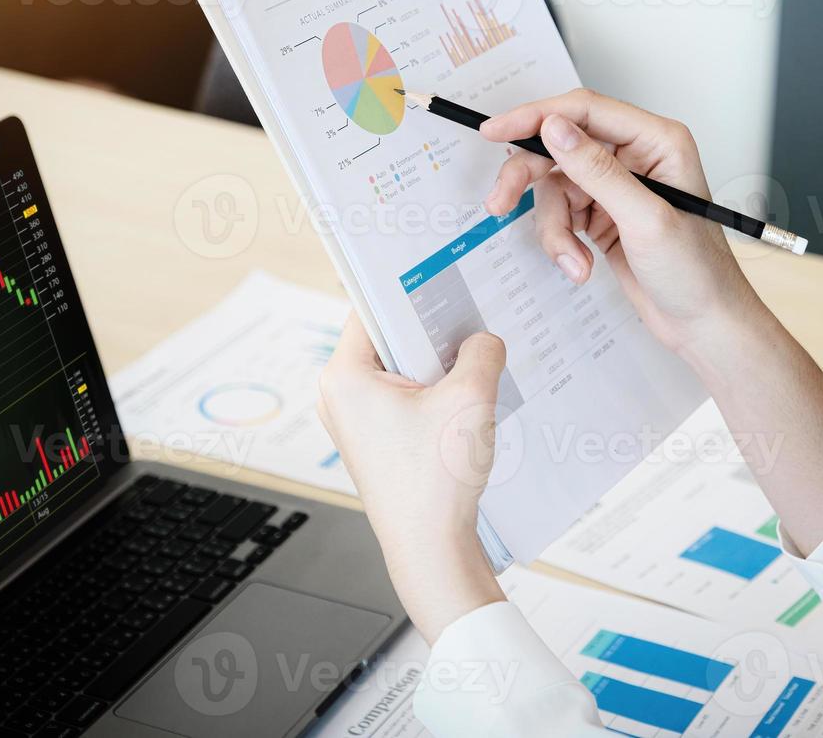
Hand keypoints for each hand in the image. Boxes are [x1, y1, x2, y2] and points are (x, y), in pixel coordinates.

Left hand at [318, 315, 505, 641]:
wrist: (432, 551)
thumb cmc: (436, 481)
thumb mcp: (470, 398)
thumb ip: (482, 351)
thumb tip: (483, 339)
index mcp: (344, 374)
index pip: (372, 306)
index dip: (408, 286)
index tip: (441, 271)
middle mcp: (339, 394)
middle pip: (389, 336)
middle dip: (432, 328)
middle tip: (471, 314)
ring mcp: (356, 421)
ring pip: (402, 369)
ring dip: (439, 364)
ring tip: (475, 361)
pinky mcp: (376, 441)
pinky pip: (406, 398)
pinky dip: (436, 393)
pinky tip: (469, 399)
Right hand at [480, 89, 767, 360]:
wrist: (704, 323)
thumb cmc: (698, 272)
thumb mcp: (645, 219)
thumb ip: (596, 170)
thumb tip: (556, 128)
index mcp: (656, 141)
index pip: (585, 111)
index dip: (536, 116)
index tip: (497, 130)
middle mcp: (635, 156)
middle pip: (560, 147)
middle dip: (529, 178)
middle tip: (500, 201)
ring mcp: (617, 186)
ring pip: (554, 188)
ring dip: (554, 228)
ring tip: (571, 260)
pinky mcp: (602, 214)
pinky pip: (561, 215)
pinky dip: (561, 242)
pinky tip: (579, 265)